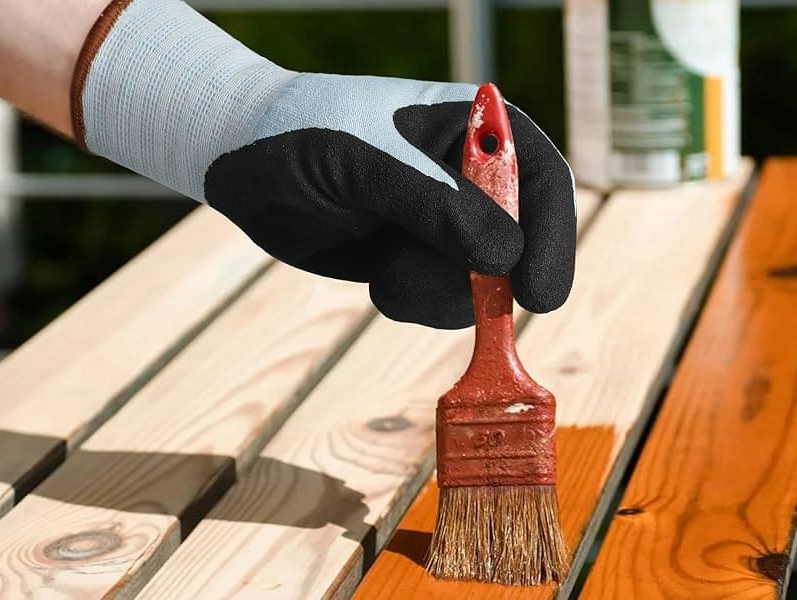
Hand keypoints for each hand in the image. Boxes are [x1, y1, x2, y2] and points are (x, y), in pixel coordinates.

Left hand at [206, 76, 575, 328]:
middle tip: (464, 300)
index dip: (553, 238)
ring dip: (437, 291)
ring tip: (385, 268)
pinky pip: (444, 303)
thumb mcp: (368, 162)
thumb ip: (435, 204)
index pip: (544, 181)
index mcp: (479, 131)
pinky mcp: (418, 262)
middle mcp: (475, 180)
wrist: (243, 167)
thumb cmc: (303, 135)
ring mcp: (448, 226)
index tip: (540, 293)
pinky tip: (378, 277)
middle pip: (525, 245)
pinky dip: (414, 300)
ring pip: (483, 284)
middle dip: (489, 279)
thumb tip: (505, 256)